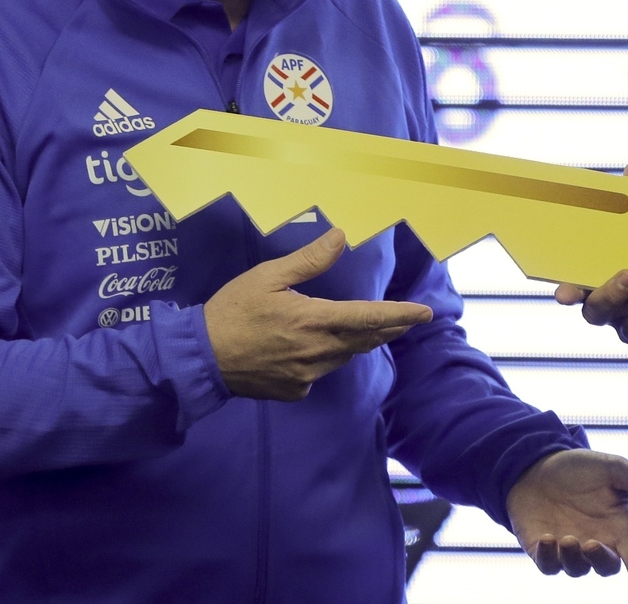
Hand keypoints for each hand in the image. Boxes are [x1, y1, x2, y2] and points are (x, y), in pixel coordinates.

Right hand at [203, 227, 431, 399]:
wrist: (201, 359)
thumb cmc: (233, 311)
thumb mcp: (268, 276)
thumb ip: (308, 260)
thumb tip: (340, 236)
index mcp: (314, 320)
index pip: (370, 318)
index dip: (401, 315)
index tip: (426, 313)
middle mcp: (318, 352)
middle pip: (365, 340)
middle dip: (388, 328)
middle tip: (405, 319)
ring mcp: (308, 376)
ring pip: (344, 356)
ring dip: (355, 342)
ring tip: (360, 328)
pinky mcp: (296, 391)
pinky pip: (321, 371)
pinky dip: (324, 357)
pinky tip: (309, 347)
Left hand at [506, 448, 627, 590]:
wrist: (536, 465)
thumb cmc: (580, 469)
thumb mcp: (614, 469)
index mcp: (619, 528)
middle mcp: (598, 543)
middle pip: (606, 568)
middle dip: (601, 561)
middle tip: (592, 543)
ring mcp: (571, 550)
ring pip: (577, 569)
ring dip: (572, 558)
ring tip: (564, 538)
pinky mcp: (543, 551)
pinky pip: (549, 566)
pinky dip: (549, 558)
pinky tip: (547, 540)